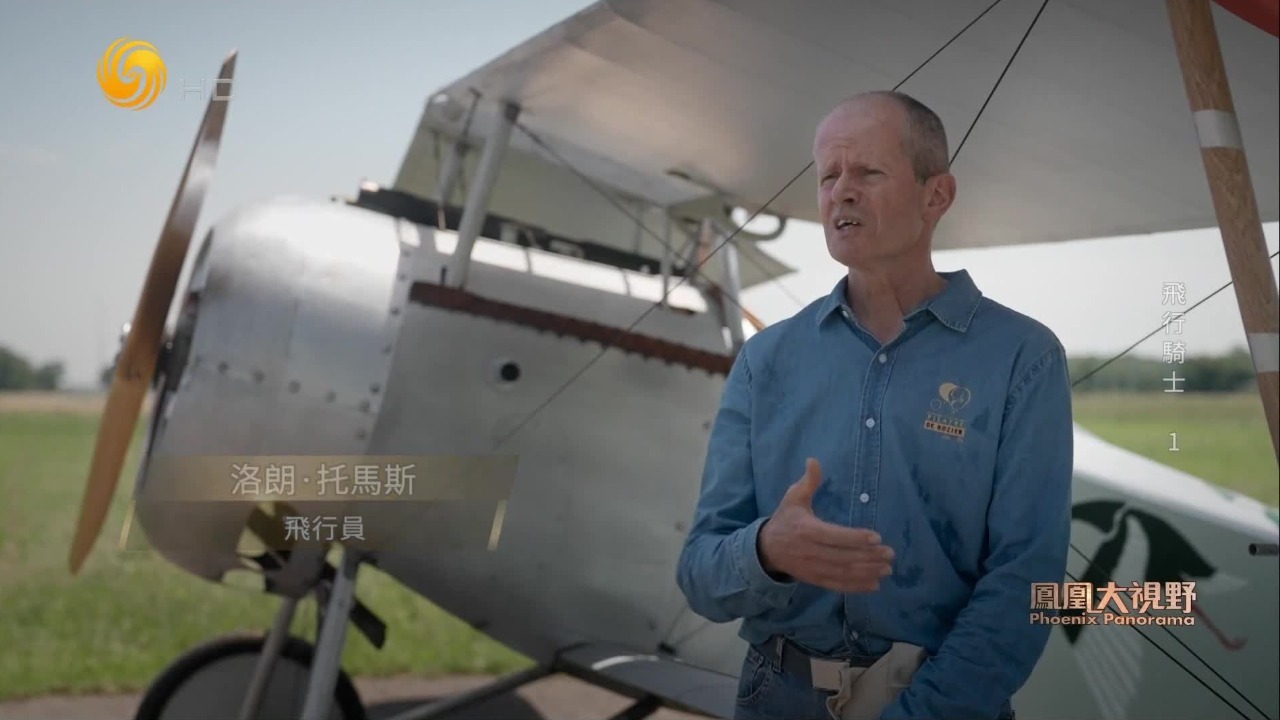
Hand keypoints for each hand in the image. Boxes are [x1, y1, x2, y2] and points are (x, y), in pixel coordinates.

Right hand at [757, 458, 893, 592]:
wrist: (766, 549)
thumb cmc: (785, 519)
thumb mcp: (793, 498)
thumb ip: (808, 482)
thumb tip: (813, 460)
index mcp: (806, 530)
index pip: (834, 536)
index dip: (856, 538)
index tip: (877, 537)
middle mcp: (810, 552)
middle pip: (843, 557)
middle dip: (869, 556)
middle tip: (890, 554)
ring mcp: (812, 569)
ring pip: (843, 572)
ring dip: (867, 572)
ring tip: (887, 569)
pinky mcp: (815, 580)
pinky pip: (838, 585)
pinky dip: (857, 587)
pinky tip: (874, 585)